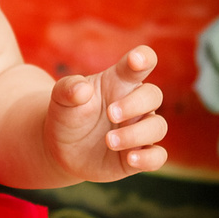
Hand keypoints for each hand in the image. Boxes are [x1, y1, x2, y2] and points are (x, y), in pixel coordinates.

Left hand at [45, 45, 166, 182]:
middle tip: (109, 113)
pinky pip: (157, 156)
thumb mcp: (60, 98)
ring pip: (157, 127)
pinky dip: (148, 158)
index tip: (136, 60)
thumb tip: (83, 89)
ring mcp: (140, 130)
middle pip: (153, 95)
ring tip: (109, 141)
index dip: (144, 58)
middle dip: (134, 104)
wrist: (62, 148)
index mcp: (120, 81)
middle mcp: (136, 104)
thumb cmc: (68, 114)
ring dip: (136, 134)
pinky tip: (130, 159)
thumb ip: (68, 88)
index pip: (142, 62)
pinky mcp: (140, 155)